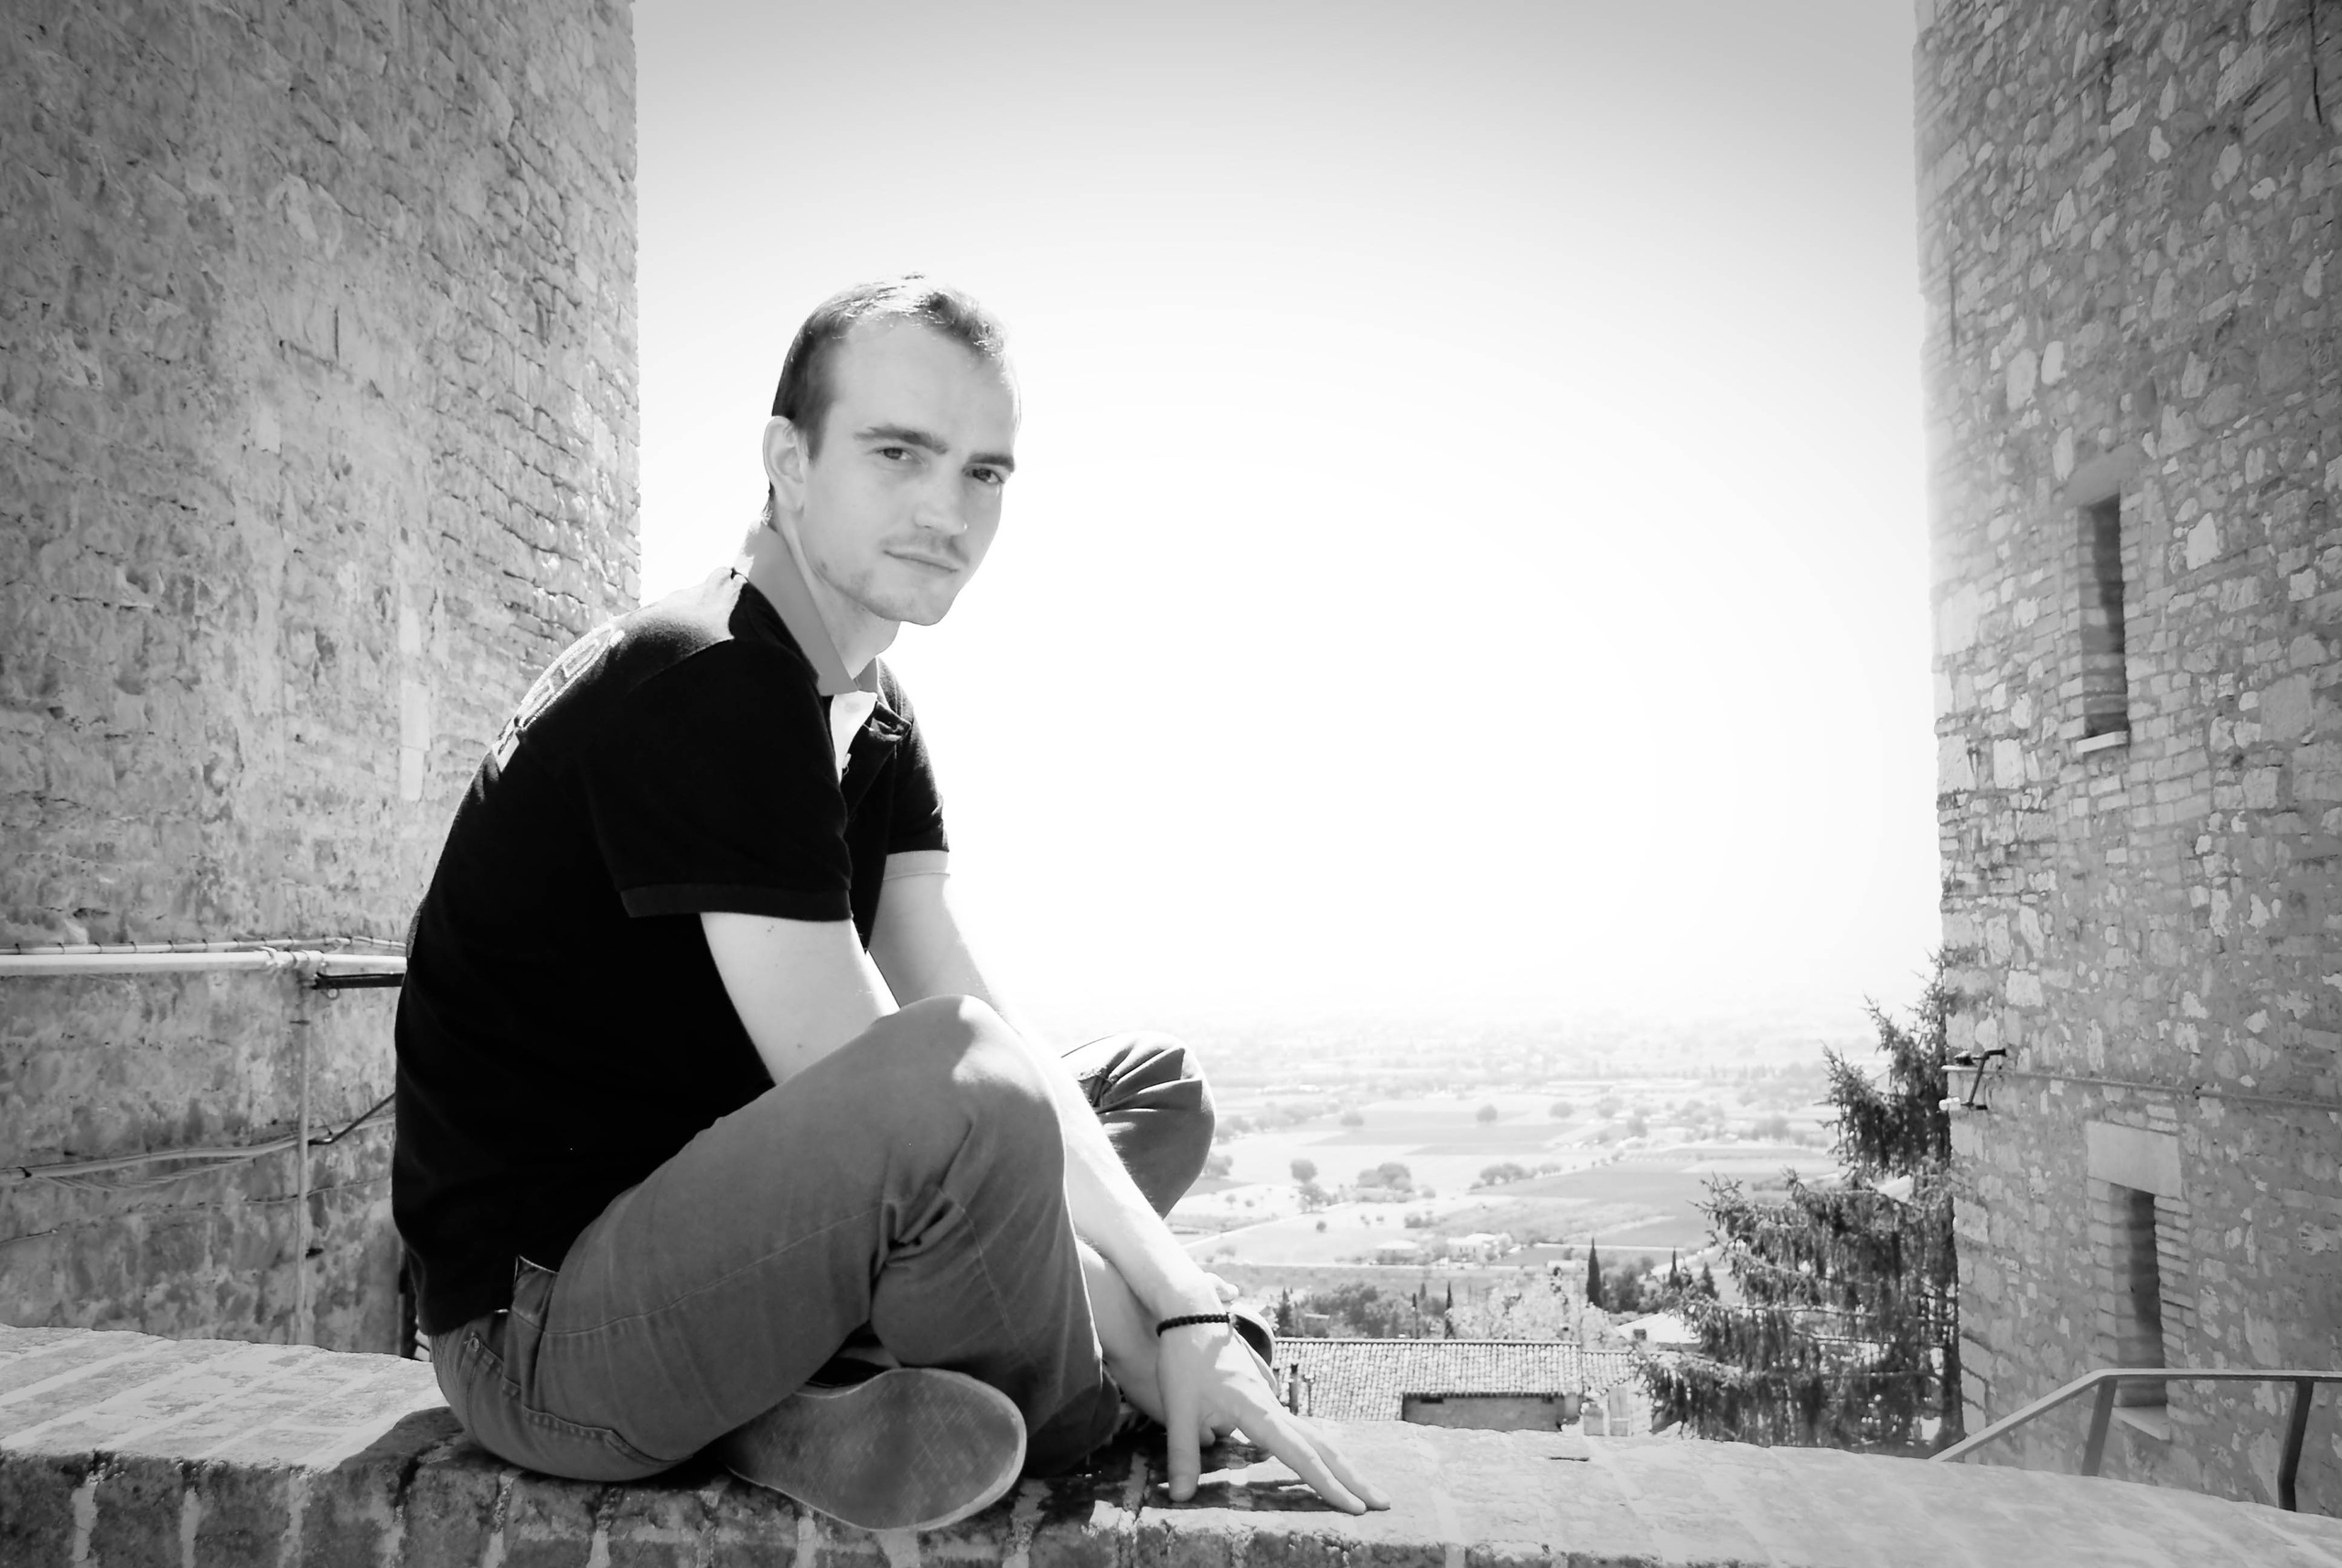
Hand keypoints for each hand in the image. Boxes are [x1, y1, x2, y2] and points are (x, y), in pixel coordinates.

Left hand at [1155, 1322, 1388, 1513]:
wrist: (1193, 1315)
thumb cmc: (1185, 1361)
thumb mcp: (1177, 1411)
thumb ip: (1183, 1456)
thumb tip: (1180, 1497)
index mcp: (1259, 1412)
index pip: (1301, 1455)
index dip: (1327, 1485)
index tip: (1354, 1507)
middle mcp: (1273, 1407)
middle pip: (1322, 1446)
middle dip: (1352, 1476)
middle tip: (1384, 1502)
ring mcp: (1271, 1400)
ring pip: (1314, 1436)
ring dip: (1338, 1463)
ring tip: (1361, 1489)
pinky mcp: (1263, 1397)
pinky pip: (1299, 1429)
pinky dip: (1319, 1449)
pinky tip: (1323, 1461)